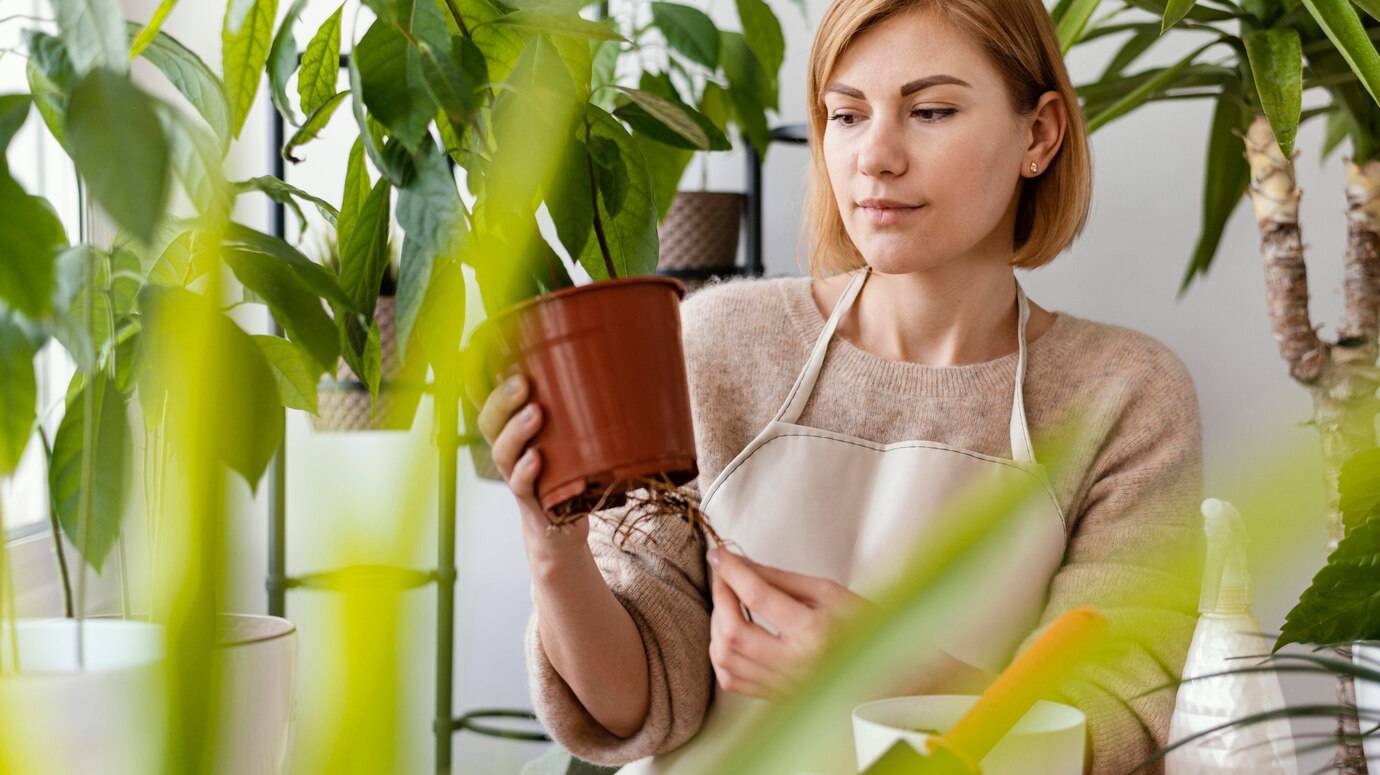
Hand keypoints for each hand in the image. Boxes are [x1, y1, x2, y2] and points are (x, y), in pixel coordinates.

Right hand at [469, 369, 587, 557]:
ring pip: (502, 451)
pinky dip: (526, 471)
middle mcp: (510, 451)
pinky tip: (536, 458)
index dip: (487, 381)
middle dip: (502, 400)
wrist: (565, 528)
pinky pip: (520, 485)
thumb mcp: (572, 436)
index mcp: (515, 430)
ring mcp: (516, 476)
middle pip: (490, 422)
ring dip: (516, 430)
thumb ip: (579, 408)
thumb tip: (616, 364)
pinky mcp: (530, 501)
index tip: (506, 358)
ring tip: (535, 413)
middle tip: (522, 382)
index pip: (492, 401)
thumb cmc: (572, 473)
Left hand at [706, 547, 872, 699]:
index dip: (732, 571)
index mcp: (814, 632)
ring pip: (725, 657)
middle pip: (733, 630)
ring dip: (716, 624)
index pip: (758, 596)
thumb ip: (782, 579)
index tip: (718, 554)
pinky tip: (729, 634)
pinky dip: (720, 654)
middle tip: (722, 576)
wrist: (882, 671)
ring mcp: (783, 684)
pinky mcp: (775, 697)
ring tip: (727, 602)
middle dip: (720, 596)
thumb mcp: (829, 592)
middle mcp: (795, 663)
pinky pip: (731, 679)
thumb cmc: (861, 625)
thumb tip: (743, 563)